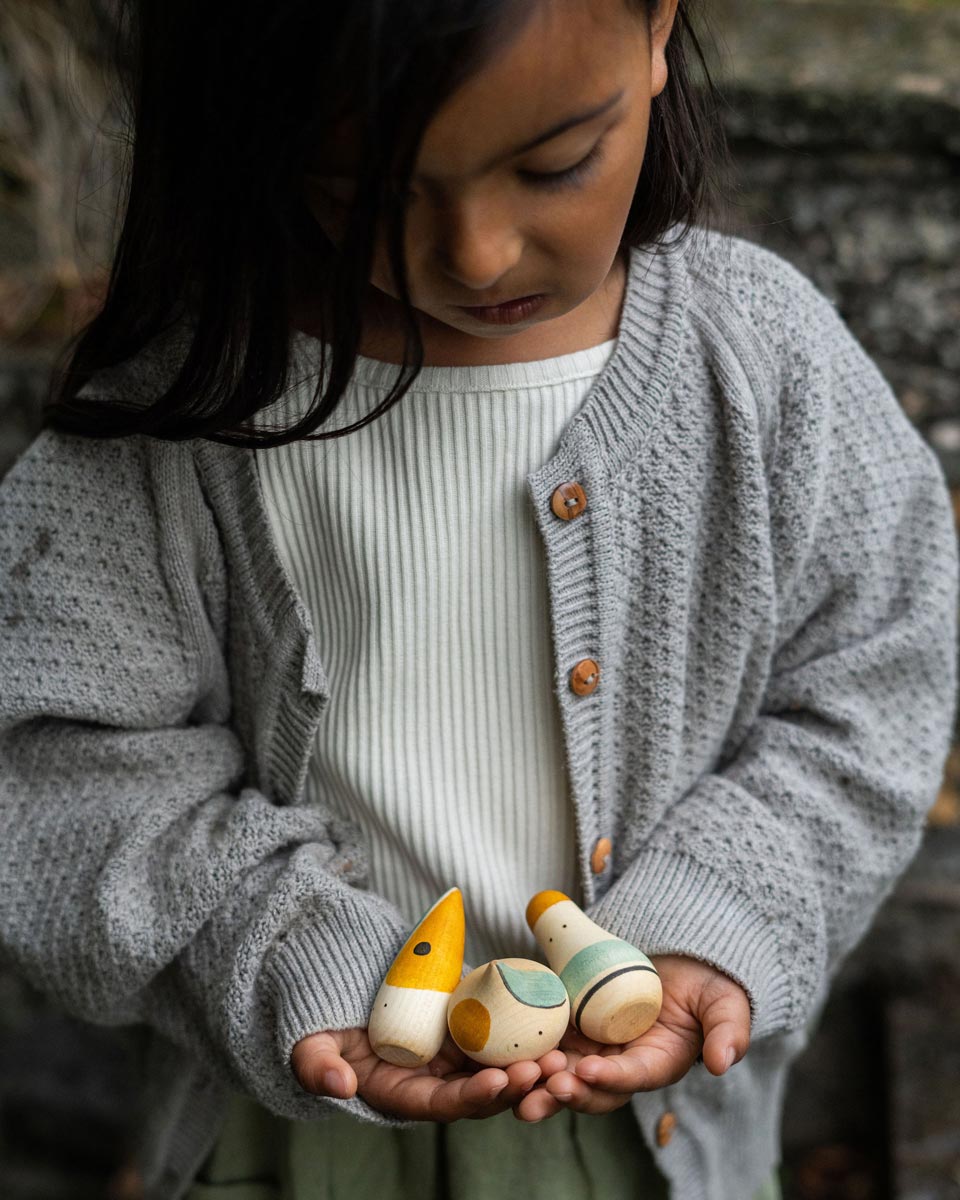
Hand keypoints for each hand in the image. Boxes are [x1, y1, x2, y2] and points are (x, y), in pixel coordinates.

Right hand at [291, 1026, 568, 1122]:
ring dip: (529, 1063)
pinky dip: (524, 1029)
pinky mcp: (466, 1024)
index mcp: (404, 1094)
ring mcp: (454, 1054)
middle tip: (544, 1068)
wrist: (340, 990)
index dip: (472, 1097)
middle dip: (515, 1084)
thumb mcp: (310, 1045)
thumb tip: (338, 1085)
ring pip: (499, 1064)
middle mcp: (436, 1080)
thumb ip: (317, 1065)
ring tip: (558, 1052)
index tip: (498, 1083)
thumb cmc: (323, 1023)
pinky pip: (499, 1031)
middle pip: (483, 1091)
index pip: (444, 1104)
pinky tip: (550, 1019)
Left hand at [513, 954, 750, 1120]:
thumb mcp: (725, 1003)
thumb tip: (723, 1062)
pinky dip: (527, 1049)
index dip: (610, 1079)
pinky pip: (546, 1041)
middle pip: (589, 1088)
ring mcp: (593, 1046)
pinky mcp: (571, 1025)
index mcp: (656, 1064)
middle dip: (565, 1093)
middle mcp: (620, 1064)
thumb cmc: (707, 984)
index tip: (587, 1072)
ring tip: (516, 1078)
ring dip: (538, 1080)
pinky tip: (504, 1049)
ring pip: (561, 1071)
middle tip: (543, 1087)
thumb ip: (727, 1030)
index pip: (631, 1077)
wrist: (680, 959)